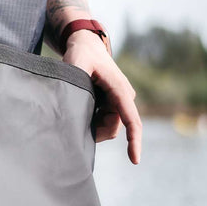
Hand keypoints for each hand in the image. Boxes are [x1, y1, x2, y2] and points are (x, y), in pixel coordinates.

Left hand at [63, 30, 141, 163]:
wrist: (86, 45)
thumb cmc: (81, 53)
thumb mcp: (75, 63)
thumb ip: (75, 81)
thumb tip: (72, 102)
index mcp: (120, 89)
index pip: (130, 119)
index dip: (133, 140)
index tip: (134, 160)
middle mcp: (124, 97)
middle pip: (113, 126)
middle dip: (95, 130)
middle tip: (73, 120)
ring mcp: (118, 101)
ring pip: (107, 125)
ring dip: (91, 125)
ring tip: (75, 107)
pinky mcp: (111, 103)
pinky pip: (102, 120)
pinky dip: (90, 120)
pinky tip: (80, 108)